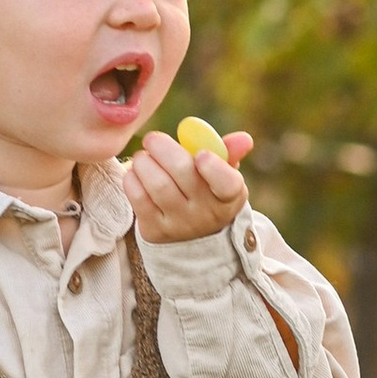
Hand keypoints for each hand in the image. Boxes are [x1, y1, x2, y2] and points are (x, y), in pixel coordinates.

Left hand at [123, 126, 252, 247]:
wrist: (192, 239)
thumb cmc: (207, 193)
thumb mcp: (223, 176)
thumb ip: (228, 153)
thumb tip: (243, 139)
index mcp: (228, 196)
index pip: (227, 184)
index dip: (214, 167)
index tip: (201, 153)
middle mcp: (206, 214)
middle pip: (183, 173)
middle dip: (163, 148)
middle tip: (153, 138)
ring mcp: (180, 225)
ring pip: (157, 184)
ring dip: (144, 162)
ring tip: (143, 156)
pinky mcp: (155, 231)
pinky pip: (138, 198)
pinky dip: (133, 179)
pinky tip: (136, 172)